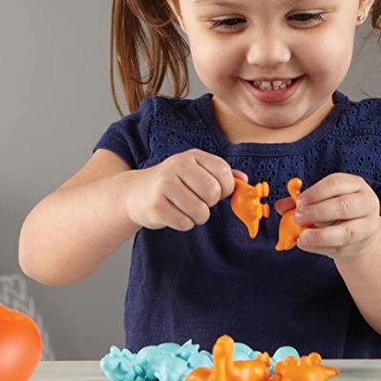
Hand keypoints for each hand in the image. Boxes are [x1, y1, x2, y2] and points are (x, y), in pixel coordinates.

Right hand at [124, 149, 245, 230]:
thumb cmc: (171, 183)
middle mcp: (178, 166)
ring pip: (201, 212)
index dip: (226, 189)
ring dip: (197, 216)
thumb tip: (244, 181)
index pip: (223, 173)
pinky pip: (184, 223)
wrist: (136, 193)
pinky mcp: (156, 206)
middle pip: (213, 193)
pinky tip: (173, 214)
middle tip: (197, 201)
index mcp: (192, 156)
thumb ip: (221, 174)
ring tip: (184, 208)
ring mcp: (165, 185)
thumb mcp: (195, 171)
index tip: (217, 193)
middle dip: (210, 204)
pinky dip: (183, 224)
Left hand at [274, 173, 380, 259]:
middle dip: (317, 212)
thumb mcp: (321, 201)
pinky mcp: (361, 245)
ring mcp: (367, 225)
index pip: (337, 184)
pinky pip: (340, 247)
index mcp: (354, 185)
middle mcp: (366, 203)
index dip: (315, 192)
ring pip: (346, 231)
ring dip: (321, 235)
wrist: (359, 234)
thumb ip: (301, 202)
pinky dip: (320, 247)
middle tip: (297, 217)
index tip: (298, 202)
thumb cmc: (336, 212)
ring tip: (302, 236)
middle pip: (343, 206)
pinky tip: (305, 243)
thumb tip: (281, 206)